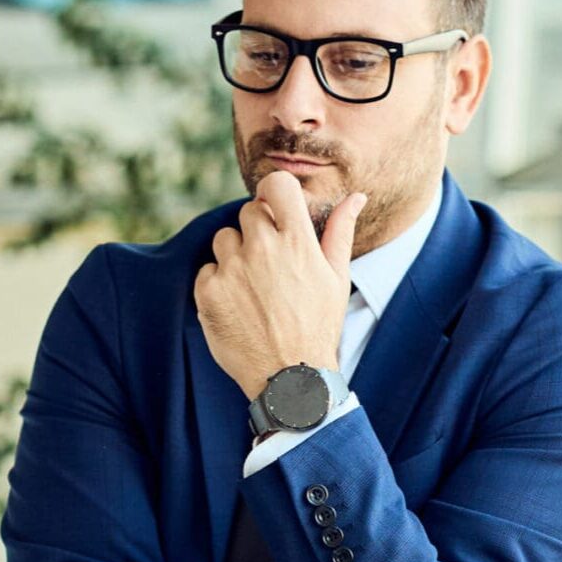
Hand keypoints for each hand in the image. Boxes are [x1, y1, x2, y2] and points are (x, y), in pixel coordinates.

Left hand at [191, 173, 363, 401]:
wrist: (289, 376)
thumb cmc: (318, 326)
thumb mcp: (336, 278)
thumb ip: (340, 232)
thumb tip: (355, 197)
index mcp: (297, 240)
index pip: (276, 185)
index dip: (273, 192)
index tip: (274, 207)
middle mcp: (262, 249)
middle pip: (248, 212)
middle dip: (257, 229)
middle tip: (269, 262)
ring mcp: (232, 270)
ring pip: (224, 239)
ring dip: (234, 254)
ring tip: (253, 286)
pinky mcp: (208, 292)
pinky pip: (207, 270)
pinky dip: (217, 283)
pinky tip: (237, 304)